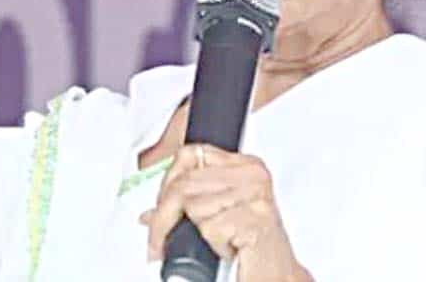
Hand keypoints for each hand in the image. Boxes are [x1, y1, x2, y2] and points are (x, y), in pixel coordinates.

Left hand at [140, 144, 312, 281]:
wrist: (276, 276)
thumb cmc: (250, 248)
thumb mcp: (218, 215)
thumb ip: (187, 203)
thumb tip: (149, 214)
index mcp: (244, 164)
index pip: (188, 155)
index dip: (166, 183)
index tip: (158, 209)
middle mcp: (252, 175)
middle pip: (184, 184)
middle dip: (163, 216)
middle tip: (159, 241)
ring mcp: (256, 195)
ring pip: (193, 205)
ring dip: (190, 232)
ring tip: (206, 244)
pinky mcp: (255, 219)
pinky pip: (209, 228)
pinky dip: (211, 245)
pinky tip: (225, 250)